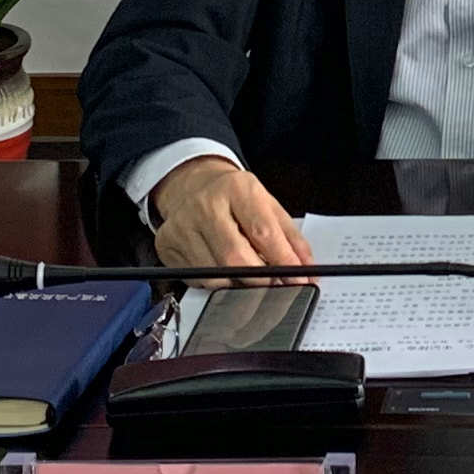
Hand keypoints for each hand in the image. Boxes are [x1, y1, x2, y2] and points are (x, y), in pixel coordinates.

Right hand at [148, 157, 311, 271]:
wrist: (192, 185)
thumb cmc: (234, 198)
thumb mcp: (268, 206)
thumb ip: (291, 238)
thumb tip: (307, 270)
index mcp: (237, 189)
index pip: (263, 231)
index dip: (283, 261)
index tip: (299, 279)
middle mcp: (205, 205)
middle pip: (236, 258)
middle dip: (261, 280)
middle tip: (276, 288)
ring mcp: (182, 226)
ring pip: (216, 275)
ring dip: (239, 284)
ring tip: (247, 274)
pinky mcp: (167, 244)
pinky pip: (198, 279)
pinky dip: (217, 282)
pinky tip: (222, 268)